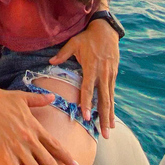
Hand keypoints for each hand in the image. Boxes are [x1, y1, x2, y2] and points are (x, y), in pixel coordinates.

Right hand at [0, 86, 80, 164]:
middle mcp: (30, 139)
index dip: (67, 157)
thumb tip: (52, 96)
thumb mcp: (24, 97)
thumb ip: (40, 99)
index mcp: (36, 127)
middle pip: (49, 161)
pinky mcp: (5, 152)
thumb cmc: (4, 99)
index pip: (56, 145)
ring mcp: (18, 147)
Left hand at [49, 15, 118, 138]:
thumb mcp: (74, 42)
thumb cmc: (88, 37)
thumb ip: (63, 54)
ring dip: (110, 116)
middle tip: (103, 133)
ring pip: (110, 99)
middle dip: (103, 117)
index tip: (86, 116)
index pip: (88, 89)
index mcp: (91, 67)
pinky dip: (112, 107)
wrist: (107, 30)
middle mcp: (102, 74)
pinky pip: (112, 94)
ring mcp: (109, 76)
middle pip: (103, 99)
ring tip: (109, 131)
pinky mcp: (113, 76)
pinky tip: (112, 119)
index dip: (87, 103)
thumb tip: (51, 62)